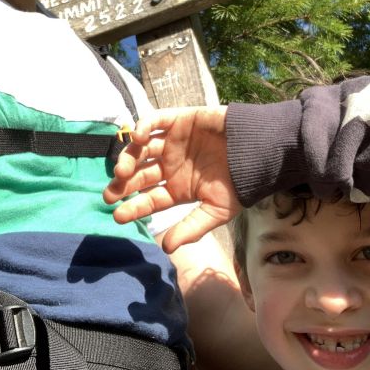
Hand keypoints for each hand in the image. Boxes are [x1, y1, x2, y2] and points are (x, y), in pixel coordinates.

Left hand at [103, 107, 241, 251]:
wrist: (259, 151)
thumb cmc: (240, 183)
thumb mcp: (217, 211)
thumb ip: (191, 227)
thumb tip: (167, 249)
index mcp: (178, 188)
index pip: (149, 199)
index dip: (133, 207)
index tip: (117, 215)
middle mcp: (171, 165)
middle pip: (139, 174)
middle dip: (123, 185)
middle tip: (110, 194)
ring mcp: (173, 142)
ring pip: (141, 149)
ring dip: (128, 159)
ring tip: (123, 171)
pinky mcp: (178, 120)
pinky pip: (154, 121)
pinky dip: (142, 127)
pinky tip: (136, 139)